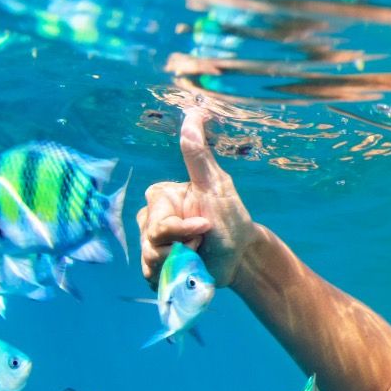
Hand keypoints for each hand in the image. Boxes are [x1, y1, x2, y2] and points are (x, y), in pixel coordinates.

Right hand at [138, 109, 257, 289]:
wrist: (240, 258)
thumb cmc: (232, 219)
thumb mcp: (217, 186)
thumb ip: (198, 154)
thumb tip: (194, 112)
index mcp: (161, 197)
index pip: (156, 220)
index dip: (181, 229)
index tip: (205, 226)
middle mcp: (150, 218)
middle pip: (151, 242)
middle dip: (181, 248)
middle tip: (203, 242)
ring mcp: (150, 243)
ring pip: (150, 261)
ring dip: (179, 264)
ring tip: (197, 256)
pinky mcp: (155, 267)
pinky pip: (151, 276)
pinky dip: (171, 278)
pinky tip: (187, 270)